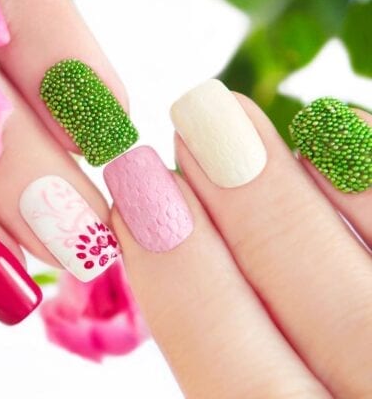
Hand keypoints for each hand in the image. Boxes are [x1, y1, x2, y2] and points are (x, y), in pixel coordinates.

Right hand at [108, 82, 371, 397]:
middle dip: (253, 213)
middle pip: (333, 322)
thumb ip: (217, 357)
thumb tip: (159, 235)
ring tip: (257, 110)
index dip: (182, 284)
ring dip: (332, 188)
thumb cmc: (295, 395)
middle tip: (195, 115)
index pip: (236, 381)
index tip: (135, 192)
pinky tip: (344, 129)